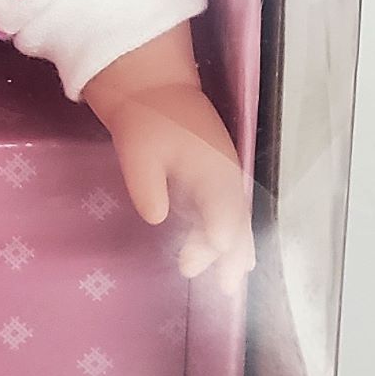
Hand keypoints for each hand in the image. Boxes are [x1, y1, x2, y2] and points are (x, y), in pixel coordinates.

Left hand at [82, 27, 255, 293]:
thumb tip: (157, 218)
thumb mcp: (137, 150)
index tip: (204, 264)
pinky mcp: (219, 175)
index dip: (215, 240)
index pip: (220, 211)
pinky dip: (233, 232)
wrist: (154, 86)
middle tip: (224, 289)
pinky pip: (231, 209)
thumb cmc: (145, 120)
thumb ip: (146, 185)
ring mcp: (226, 174)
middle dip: (231, 255)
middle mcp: (226, 173)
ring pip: (237, 217)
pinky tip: (231, 254)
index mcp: (211, 166)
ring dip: (236, 248)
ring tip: (233, 281)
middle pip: (235, 220)